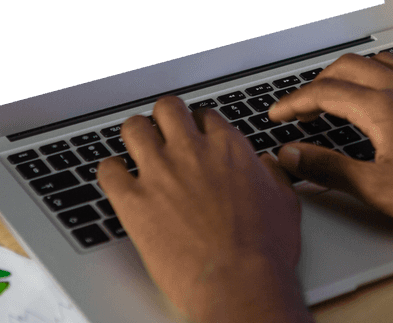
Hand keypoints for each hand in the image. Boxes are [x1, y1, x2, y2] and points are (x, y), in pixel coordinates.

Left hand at [96, 97, 305, 321]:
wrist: (239, 283)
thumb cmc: (265, 249)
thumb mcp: (284, 203)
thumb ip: (272, 176)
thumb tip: (267, 166)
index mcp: (228, 148)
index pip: (205, 116)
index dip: (198, 125)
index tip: (195, 137)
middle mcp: (191, 151)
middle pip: (167, 109)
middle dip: (165, 119)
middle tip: (164, 133)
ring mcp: (160, 172)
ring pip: (134, 128)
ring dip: (135, 136)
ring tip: (137, 149)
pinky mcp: (133, 201)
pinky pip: (108, 170)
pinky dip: (111, 172)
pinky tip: (118, 180)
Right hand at [268, 53, 392, 232]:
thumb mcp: (377, 189)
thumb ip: (329, 168)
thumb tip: (293, 156)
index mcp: (381, 108)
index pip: (324, 93)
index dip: (294, 102)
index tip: (278, 115)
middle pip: (345, 68)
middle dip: (316, 84)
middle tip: (300, 108)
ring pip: (374, 63)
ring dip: (346, 74)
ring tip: (333, 95)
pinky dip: (376, 74)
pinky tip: (379, 92)